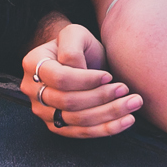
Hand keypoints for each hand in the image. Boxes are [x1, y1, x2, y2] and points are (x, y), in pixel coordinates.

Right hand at [21, 24, 140, 137]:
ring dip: (109, 113)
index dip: (86, 80)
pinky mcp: (58, 127)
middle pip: (68, 102)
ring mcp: (44, 112)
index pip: (60, 78)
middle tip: (126, 89)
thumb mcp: (75, 34)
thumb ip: (72, 49)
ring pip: (78, 120)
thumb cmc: (78, 45)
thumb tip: (77, 72)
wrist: (79, 60)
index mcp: (33, 64)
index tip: (109, 76)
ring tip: (133, 103)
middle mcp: (33, 91)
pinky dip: (107, 128)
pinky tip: (127, 120)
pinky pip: (83, 132)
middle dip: (101, 97)